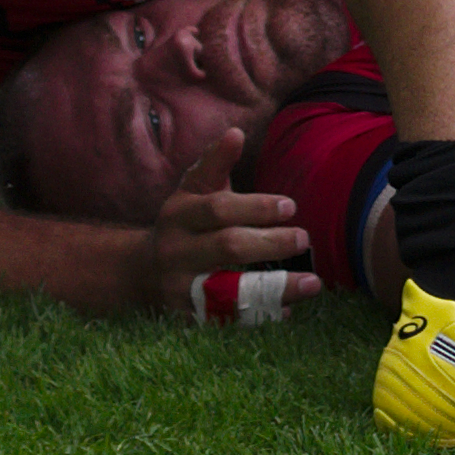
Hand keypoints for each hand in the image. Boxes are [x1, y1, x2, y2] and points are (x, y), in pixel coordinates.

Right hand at [122, 133, 312, 318]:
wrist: (140, 271)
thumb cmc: (183, 223)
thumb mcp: (191, 191)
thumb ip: (215, 164)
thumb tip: (235, 133)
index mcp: (179, 215)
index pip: (219, 210)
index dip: (255, 207)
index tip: (291, 206)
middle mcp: (177, 252)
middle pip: (227, 248)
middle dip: (270, 244)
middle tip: (304, 238)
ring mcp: (181, 289)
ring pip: (230, 291)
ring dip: (274, 289)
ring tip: (313, 284)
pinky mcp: (188, 317)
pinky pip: (228, 320)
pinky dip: (259, 316)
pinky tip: (289, 311)